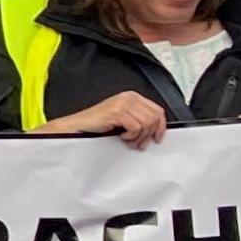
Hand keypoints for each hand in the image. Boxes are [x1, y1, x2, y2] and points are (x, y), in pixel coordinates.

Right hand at [46, 92, 168, 147]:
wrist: (79, 126)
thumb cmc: (98, 125)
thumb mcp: (124, 119)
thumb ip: (139, 118)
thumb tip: (156, 130)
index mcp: (132, 97)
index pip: (158, 110)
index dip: (160, 127)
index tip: (157, 138)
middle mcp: (129, 97)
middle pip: (154, 117)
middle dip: (149, 134)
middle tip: (139, 143)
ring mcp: (123, 103)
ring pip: (147, 123)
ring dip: (139, 137)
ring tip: (128, 140)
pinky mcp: (117, 112)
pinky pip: (136, 127)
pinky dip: (131, 136)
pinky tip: (122, 136)